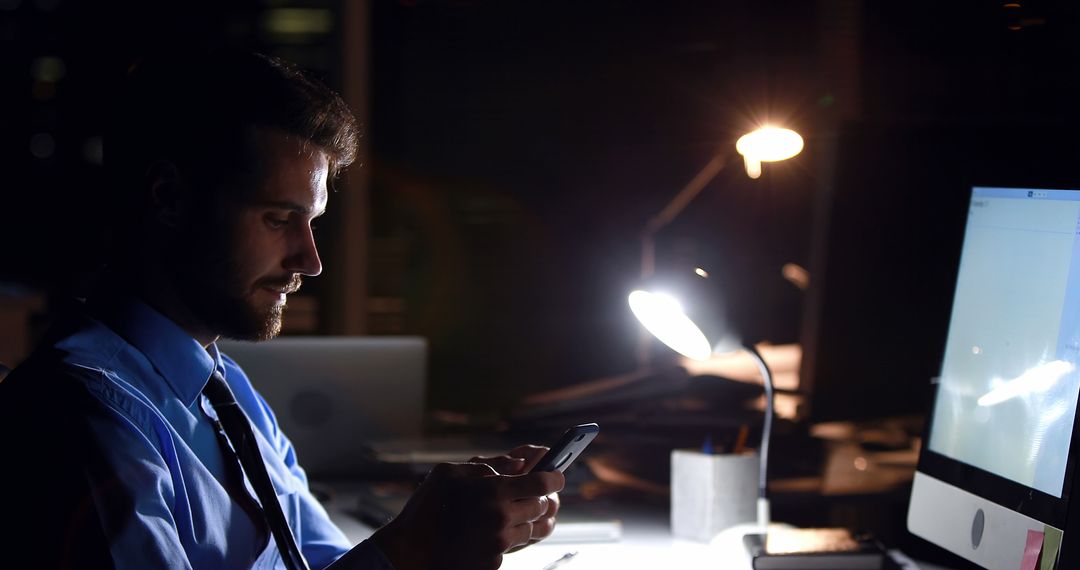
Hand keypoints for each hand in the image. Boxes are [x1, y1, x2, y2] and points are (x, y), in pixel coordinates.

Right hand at [371, 457, 564, 569]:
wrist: (409, 551)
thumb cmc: (426, 507)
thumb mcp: (449, 473)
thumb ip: (487, 466)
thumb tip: (518, 465)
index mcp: (494, 491)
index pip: (542, 483)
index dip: (555, 477)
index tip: (558, 475)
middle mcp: (502, 518)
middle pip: (541, 507)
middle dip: (538, 498)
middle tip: (528, 495)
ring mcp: (499, 543)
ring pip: (530, 529)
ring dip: (524, 520)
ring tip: (505, 514)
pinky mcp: (493, 562)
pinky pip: (510, 547)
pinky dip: (504, 539)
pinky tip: (484, 534)